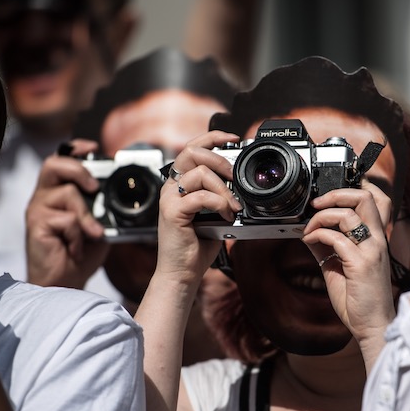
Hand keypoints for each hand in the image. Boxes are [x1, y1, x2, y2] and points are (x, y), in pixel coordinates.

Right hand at [26, 140, 108, 287]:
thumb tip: (125, 196)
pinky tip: (76, 248)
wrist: (65, 282)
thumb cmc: (80, 253)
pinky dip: (78, 235)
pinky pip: (65, 220)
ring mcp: (37, 211)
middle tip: (94, 186)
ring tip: (93, 233)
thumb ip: (103, 208)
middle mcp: (44, 197)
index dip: (75, 149)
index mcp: (57, 192)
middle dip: (78, 169)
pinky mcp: (36, 226)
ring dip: (86, 214)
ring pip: (67, 193)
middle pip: (53, 164)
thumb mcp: (98, 225)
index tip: (94, 148)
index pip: (60, 160)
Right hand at [153, 131, 241, 285]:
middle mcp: (171, 187)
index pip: (192, 148)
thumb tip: (240, 185)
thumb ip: (219, 195)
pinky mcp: (172, 212)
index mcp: (179, 184)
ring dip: (224, 189)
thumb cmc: (197, 245)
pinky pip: (201, 196)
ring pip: (200, 173)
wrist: (182, 272)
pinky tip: (225, 216)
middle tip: (234, 178)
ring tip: (233, 207)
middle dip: (220, 160)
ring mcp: (169, 198)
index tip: (233, 138)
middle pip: (193, 152)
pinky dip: (219, 204)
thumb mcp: (213, 214)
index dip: (212, 137)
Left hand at [301, 179, 393, 344]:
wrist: (372, 326)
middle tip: (317, 204)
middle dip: (336, 194)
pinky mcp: (361, 265)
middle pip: (365, 197)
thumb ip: (326, 249)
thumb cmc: (360, 301)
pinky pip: (336, 238)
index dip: (353, 189)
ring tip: (310, 228)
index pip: (375, 200)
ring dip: (322, 216)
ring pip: (349, 214)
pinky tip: (309, 241)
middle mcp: (378, 241)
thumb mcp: (338, 268)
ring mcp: (371, 251)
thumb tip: (309, 234)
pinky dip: (317, 235)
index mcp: (376, 239)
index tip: (329, 197)